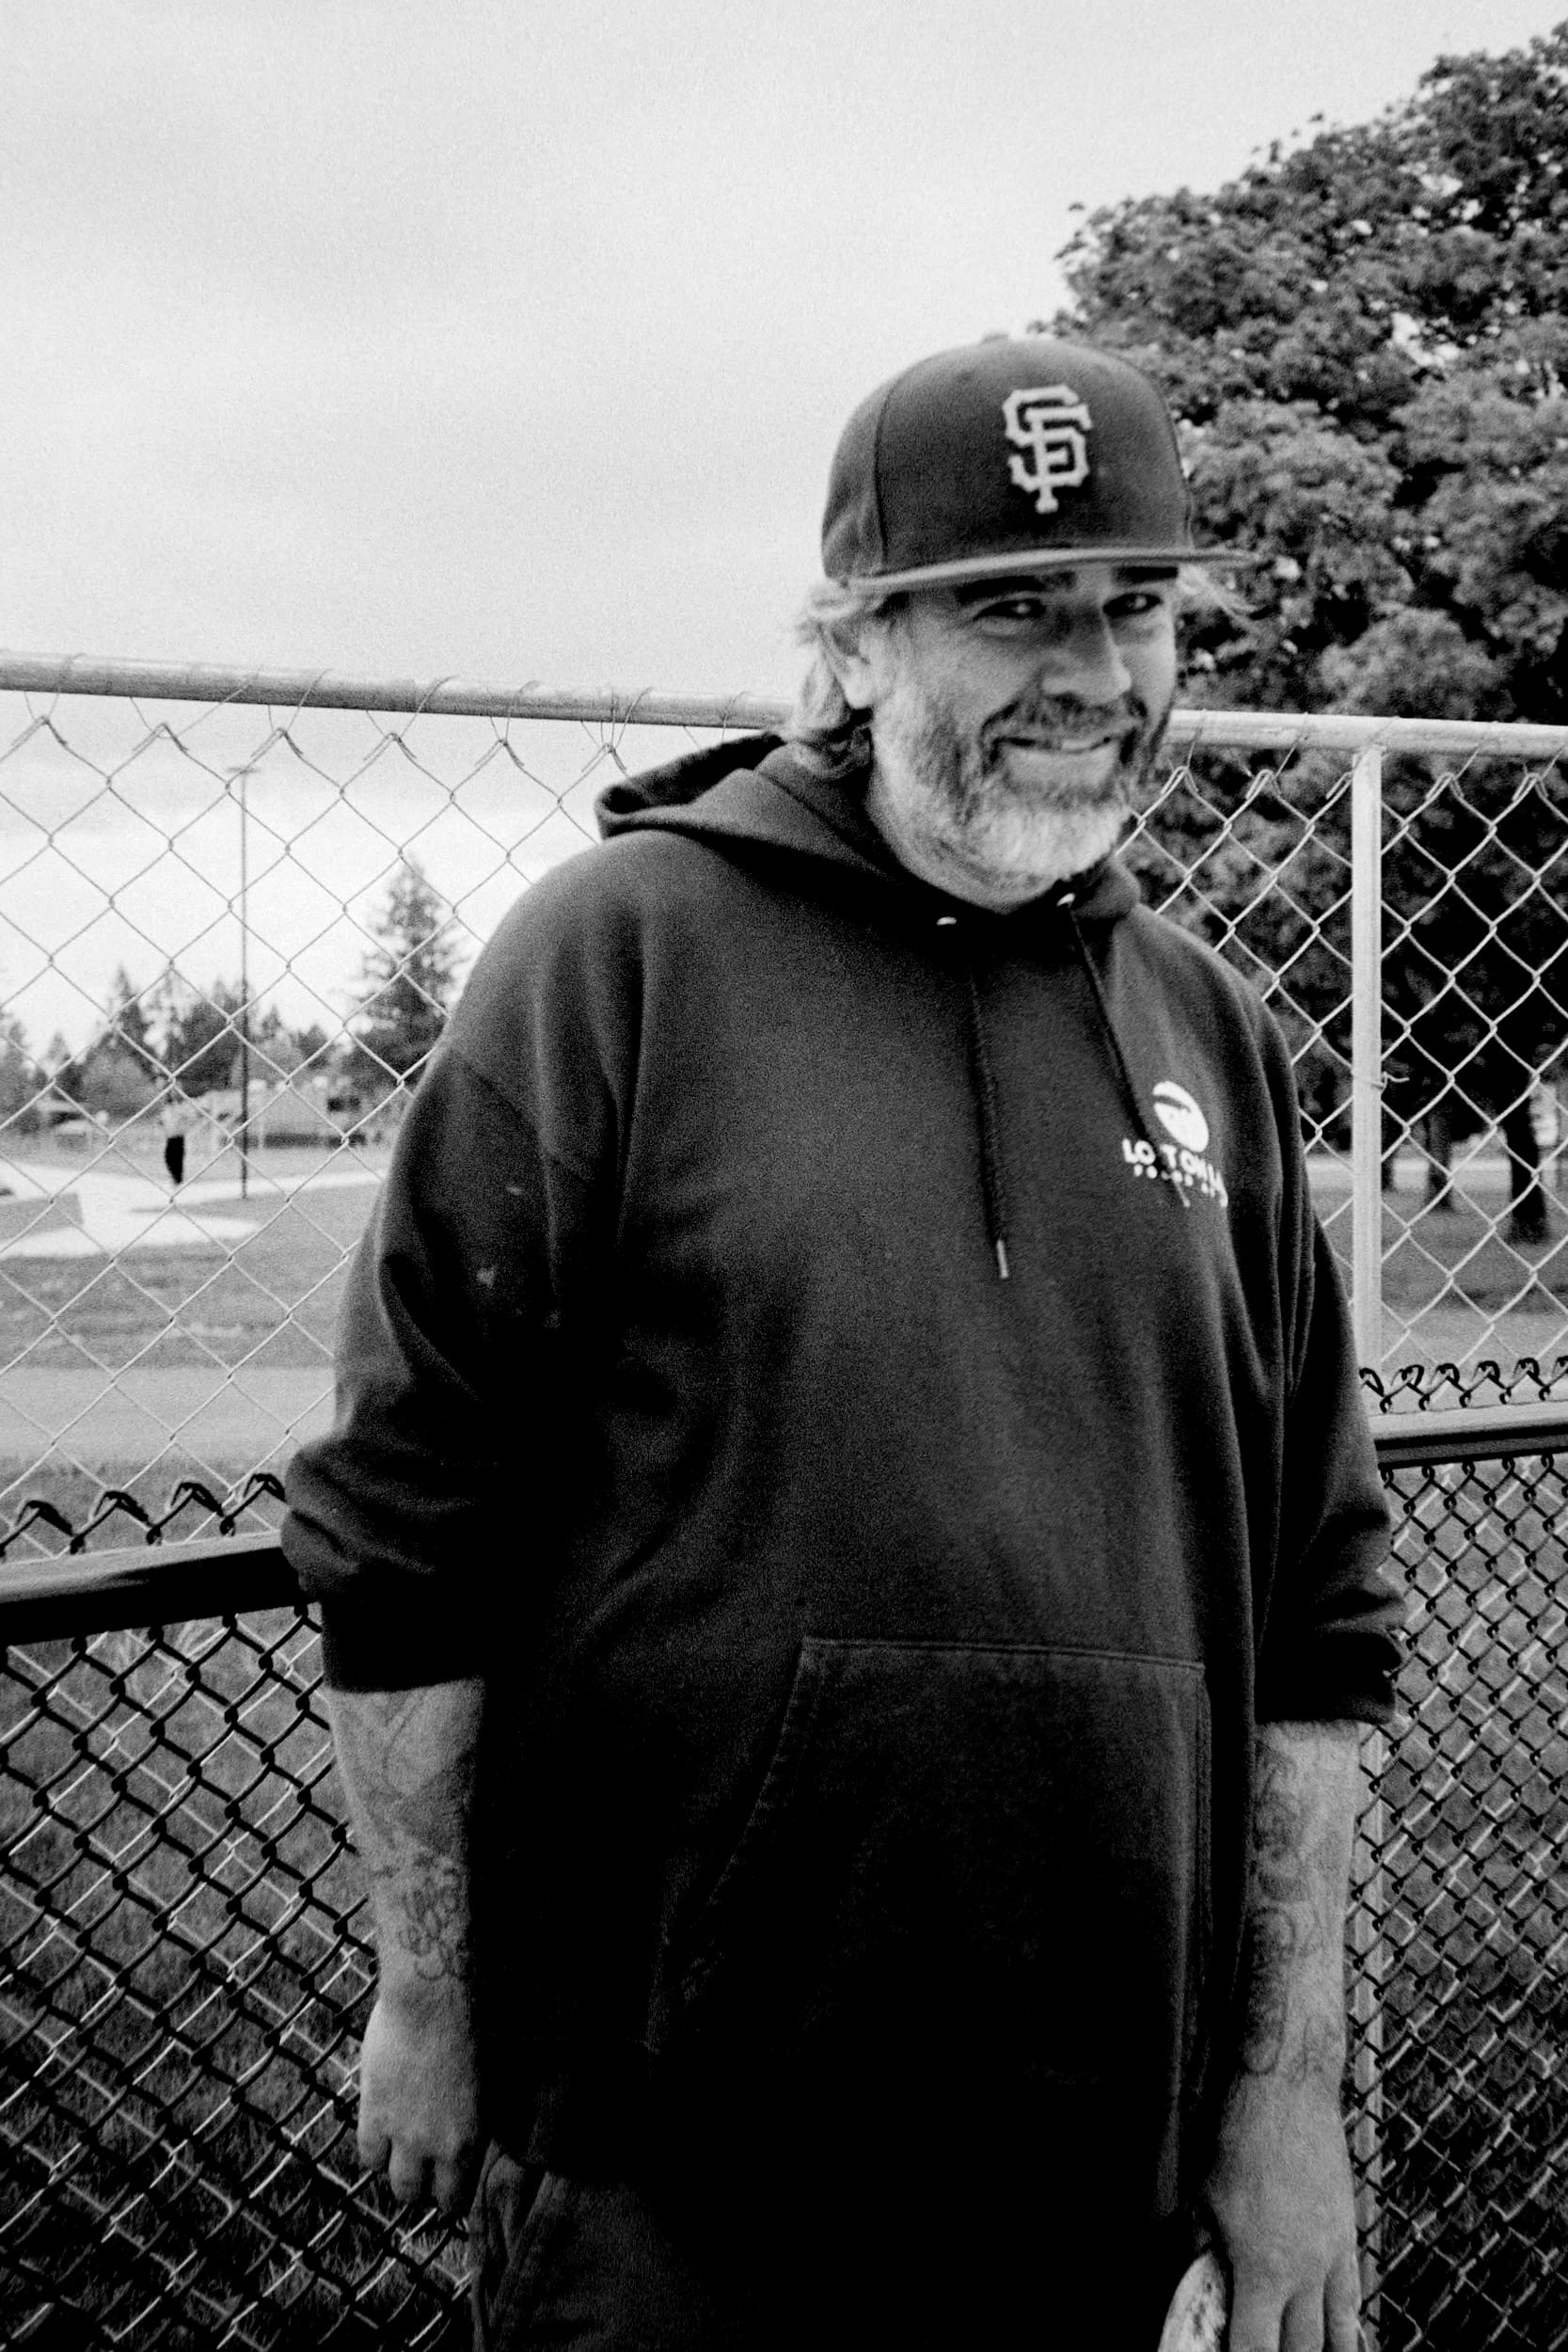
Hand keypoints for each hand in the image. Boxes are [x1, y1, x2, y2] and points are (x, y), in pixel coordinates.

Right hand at [356, 1978, 483, 2216]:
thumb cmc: (475, 2025)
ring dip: (397, 2171)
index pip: (456, 2197)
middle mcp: (437, 2146)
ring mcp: (403, 2133)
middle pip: (420, 2195)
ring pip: (394, 2182)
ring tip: (400, 2155)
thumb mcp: (493, 2078)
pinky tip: (381, 2133)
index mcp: (472, 2138)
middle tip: (423, 2170)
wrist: (436, 1999)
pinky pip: (368, 2154)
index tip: (448, 2182)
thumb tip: (478, 2128)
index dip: (449, 2192)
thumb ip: (480, 2115)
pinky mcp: (375, 2113)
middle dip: (422, 2187)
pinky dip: (375, 2149)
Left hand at [1198, 2076, 1360, 2351]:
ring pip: (1337, 2331)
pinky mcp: (1347, 2232)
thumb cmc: (1239, 2133)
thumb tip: (1196, 2273)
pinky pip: (1354, 2293)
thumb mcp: (1202, 2195)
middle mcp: (1304, 2272)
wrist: (1288, 2090)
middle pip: (1301, 2347)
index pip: (1255, 2347)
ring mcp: (1332, 2254)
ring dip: (1321, 2350)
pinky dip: (1347, 2323)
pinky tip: (1343, 2336)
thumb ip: (1201, 2245)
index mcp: (1261, 2268)